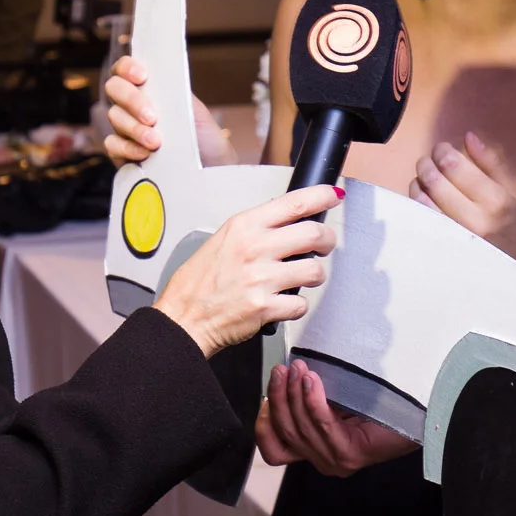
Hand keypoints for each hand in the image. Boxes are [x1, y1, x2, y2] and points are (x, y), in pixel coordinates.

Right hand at [101, 57, 235, 168]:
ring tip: (155, 142)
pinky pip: (112, 144)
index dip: (127, 67)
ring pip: (114, 116)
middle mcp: (132, 104)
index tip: (142, 76)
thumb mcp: (194, 109)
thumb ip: (173, 93)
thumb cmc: (202, 134)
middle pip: (114, 88)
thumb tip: (157, 81)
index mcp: (149, 87)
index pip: (125, 67)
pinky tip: (144, 154)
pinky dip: (127, 148)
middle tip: (152, 117)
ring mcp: (124, 127)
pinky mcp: (121, 152)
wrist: (209, 166)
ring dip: (134, 128)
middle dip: (132, 100)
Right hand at [152, 185, 338, 356]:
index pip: (294, 203)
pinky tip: (283, 303)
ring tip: (301, 278)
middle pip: (314, 234)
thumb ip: (255, 230)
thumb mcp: (222, 239)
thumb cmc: (198, 282)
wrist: (183, 318)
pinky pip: (301, 304)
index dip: (321, 197)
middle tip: (323, 246)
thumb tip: (288, 222)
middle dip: (327, 241)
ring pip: (315, 271)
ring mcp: (262, 278)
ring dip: (314, 275)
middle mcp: (255, 248)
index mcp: (244, 226)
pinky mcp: (266, 307)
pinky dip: (296, 306)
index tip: (332, 197)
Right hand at [255, 358, 417, 475]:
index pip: (274, 449)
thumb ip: (310, 398)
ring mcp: (336, 461)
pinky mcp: (350, 454)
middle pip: (285, 433)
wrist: (416, 415)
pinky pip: (322, 423)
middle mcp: (322, 460)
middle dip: (278, 398)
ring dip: (294, 394)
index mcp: (315, 451)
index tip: (265, 394)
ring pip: (301, 428)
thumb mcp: (334, 400)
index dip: (264, 424)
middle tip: (281, 370)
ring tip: (297, 369)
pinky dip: (312, 400)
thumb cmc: (377, 405)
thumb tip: (285, 375)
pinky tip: (312, 380)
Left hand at [411, 132, 515, 286]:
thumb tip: (468, 136)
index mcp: (495, 201)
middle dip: (427, 163)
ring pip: (421, 200)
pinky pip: (420, 219)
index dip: (442, 151)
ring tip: (426, 178)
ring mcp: (456, 237)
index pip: (454, 165)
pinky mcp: (444, 247)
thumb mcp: (515, 189)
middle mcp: (474, 220)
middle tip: (429, 160)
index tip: (442, 148)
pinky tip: (424, 198)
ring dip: (419, 182)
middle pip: (434, 181)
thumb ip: (492, 162)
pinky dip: (417, 202)